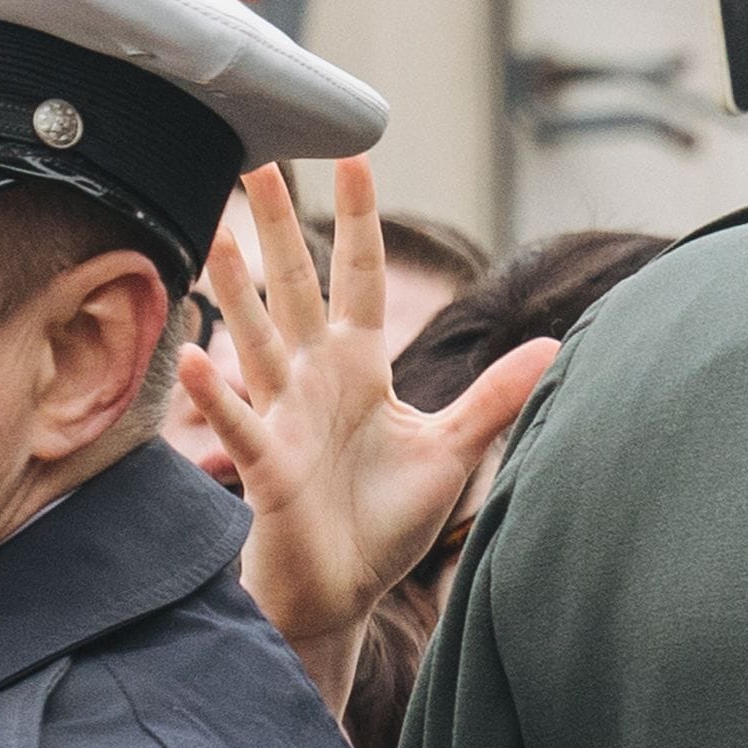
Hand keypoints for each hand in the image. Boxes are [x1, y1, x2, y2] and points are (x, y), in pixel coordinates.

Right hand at [185, 160, 561, 686]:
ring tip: (215, 228)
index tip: (355, 158)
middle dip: (280, 227)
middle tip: (259, 161)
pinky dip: (215, 393)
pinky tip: (194, 356)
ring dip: (235, 286)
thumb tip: (553, 346)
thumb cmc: (385, 520)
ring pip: (256, 337)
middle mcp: (313, 379)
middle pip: (295, 288)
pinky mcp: (267, 465)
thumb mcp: (452, 449)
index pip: (356, 278)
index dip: (358, 221)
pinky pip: (238, 422)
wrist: (343, 590)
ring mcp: (283, 416)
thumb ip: (495, 397)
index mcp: (359, 368)